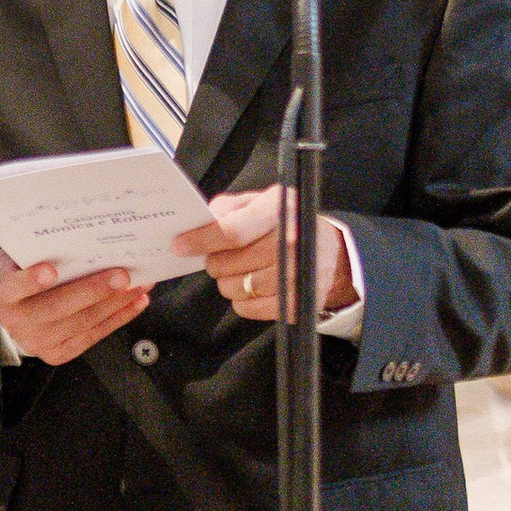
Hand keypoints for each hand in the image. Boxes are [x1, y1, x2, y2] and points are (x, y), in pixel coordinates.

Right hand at [0, 252, 148, 364]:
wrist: (15, 310)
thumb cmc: (22, 273)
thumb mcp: (19, 256)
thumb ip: (37, 248)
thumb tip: (75, 233)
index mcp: (3, 292)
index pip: (13, 287)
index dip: (31, 280)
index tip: (50, 270)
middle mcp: (17, 320)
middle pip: (58, 307)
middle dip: (93, 290)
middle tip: (122, 275)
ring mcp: (37, 341)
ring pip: (82, 322)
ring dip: (115, 304)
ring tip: (139, 285)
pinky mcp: (57, 354)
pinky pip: (93, 335)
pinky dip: (118, 318)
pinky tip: (136, 302)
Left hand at [179, 188, 352, 323]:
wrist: (330, 252)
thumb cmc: (287, 223)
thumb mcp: (261, 202)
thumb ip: (229, 207)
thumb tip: (200, 222)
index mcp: (279, 211)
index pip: (231, 231)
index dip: (201, 240)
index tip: (180, 245)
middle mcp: (289, 243)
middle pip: (227, 264)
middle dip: (215, 262)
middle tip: (222, 257)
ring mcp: (294, 276)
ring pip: (234, 288)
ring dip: (227, 282)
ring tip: (240, 270)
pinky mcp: (294, 303)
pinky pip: (248, 308)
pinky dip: (242, 299)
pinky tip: (251, 286)